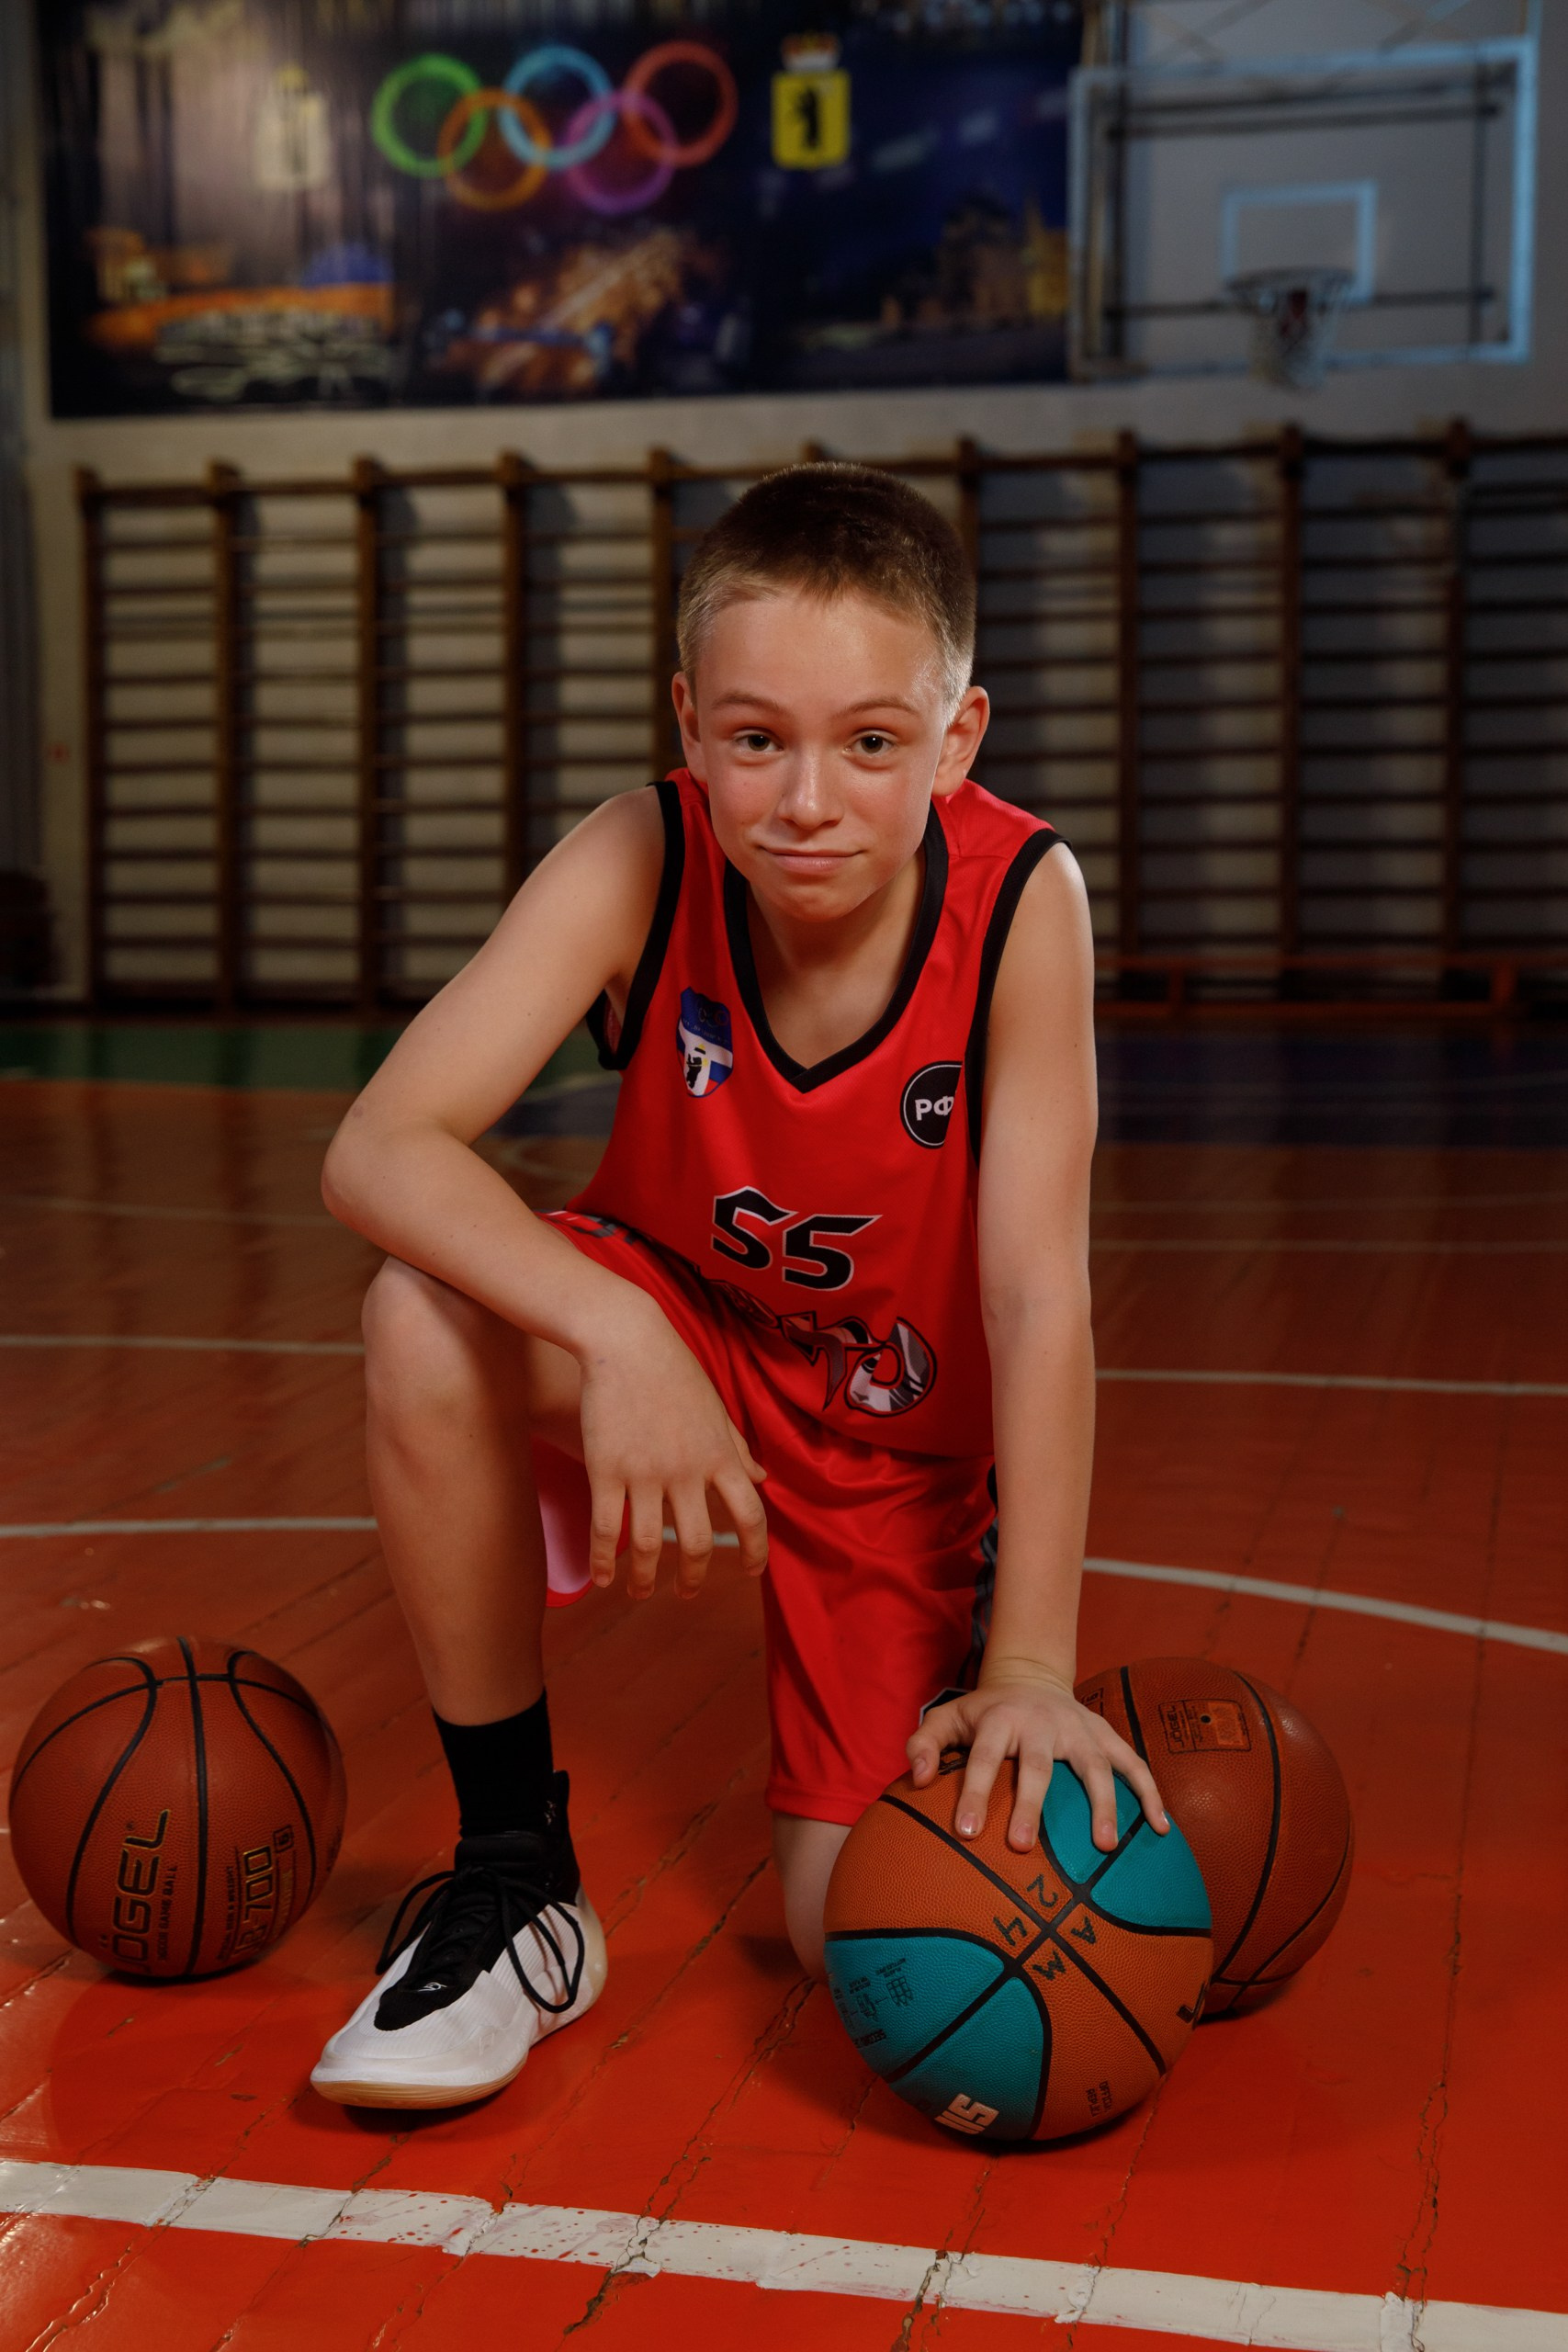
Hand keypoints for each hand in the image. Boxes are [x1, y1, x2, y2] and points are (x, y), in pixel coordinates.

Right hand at [576, 1295, 767, 1600]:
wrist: (625, 1339)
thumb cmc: (674, 1370)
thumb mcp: (716, 1408)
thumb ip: (739, 1449)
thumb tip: (763, 1480)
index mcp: (720, 1455)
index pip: (751, 1514)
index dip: (755, 1550)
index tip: (751, 1571)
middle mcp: (687, 1470)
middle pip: (698, 1542)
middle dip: (693, 1577)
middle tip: (686, 1593)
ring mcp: (645, 1472)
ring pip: (648, 1545)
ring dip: (644, 1579)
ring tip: (639, 1593)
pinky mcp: (605, 1469)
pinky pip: (605, 1528)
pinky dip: (602, 1560)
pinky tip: (601, 1579)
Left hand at [907, 1673, 1167, 1854]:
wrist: (1030, 1677)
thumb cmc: (984, 1712)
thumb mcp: (948, 1718)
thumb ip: (924, 1744)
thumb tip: (915, 1781)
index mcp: (1000, 1719)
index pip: (985, 1758)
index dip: (976, 1793)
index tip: (968, 1833)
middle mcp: (1042, 1722)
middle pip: (1038, 1766)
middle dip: (1031, 1805)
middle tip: (1023, 1847)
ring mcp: (1079, 1728)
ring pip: (1095, 1765)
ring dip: (1103, 1804)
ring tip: (1104, 1846)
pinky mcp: (1105, 1735)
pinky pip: (1133, 1764)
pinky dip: (1150, 1793)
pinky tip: (1160, 1829)